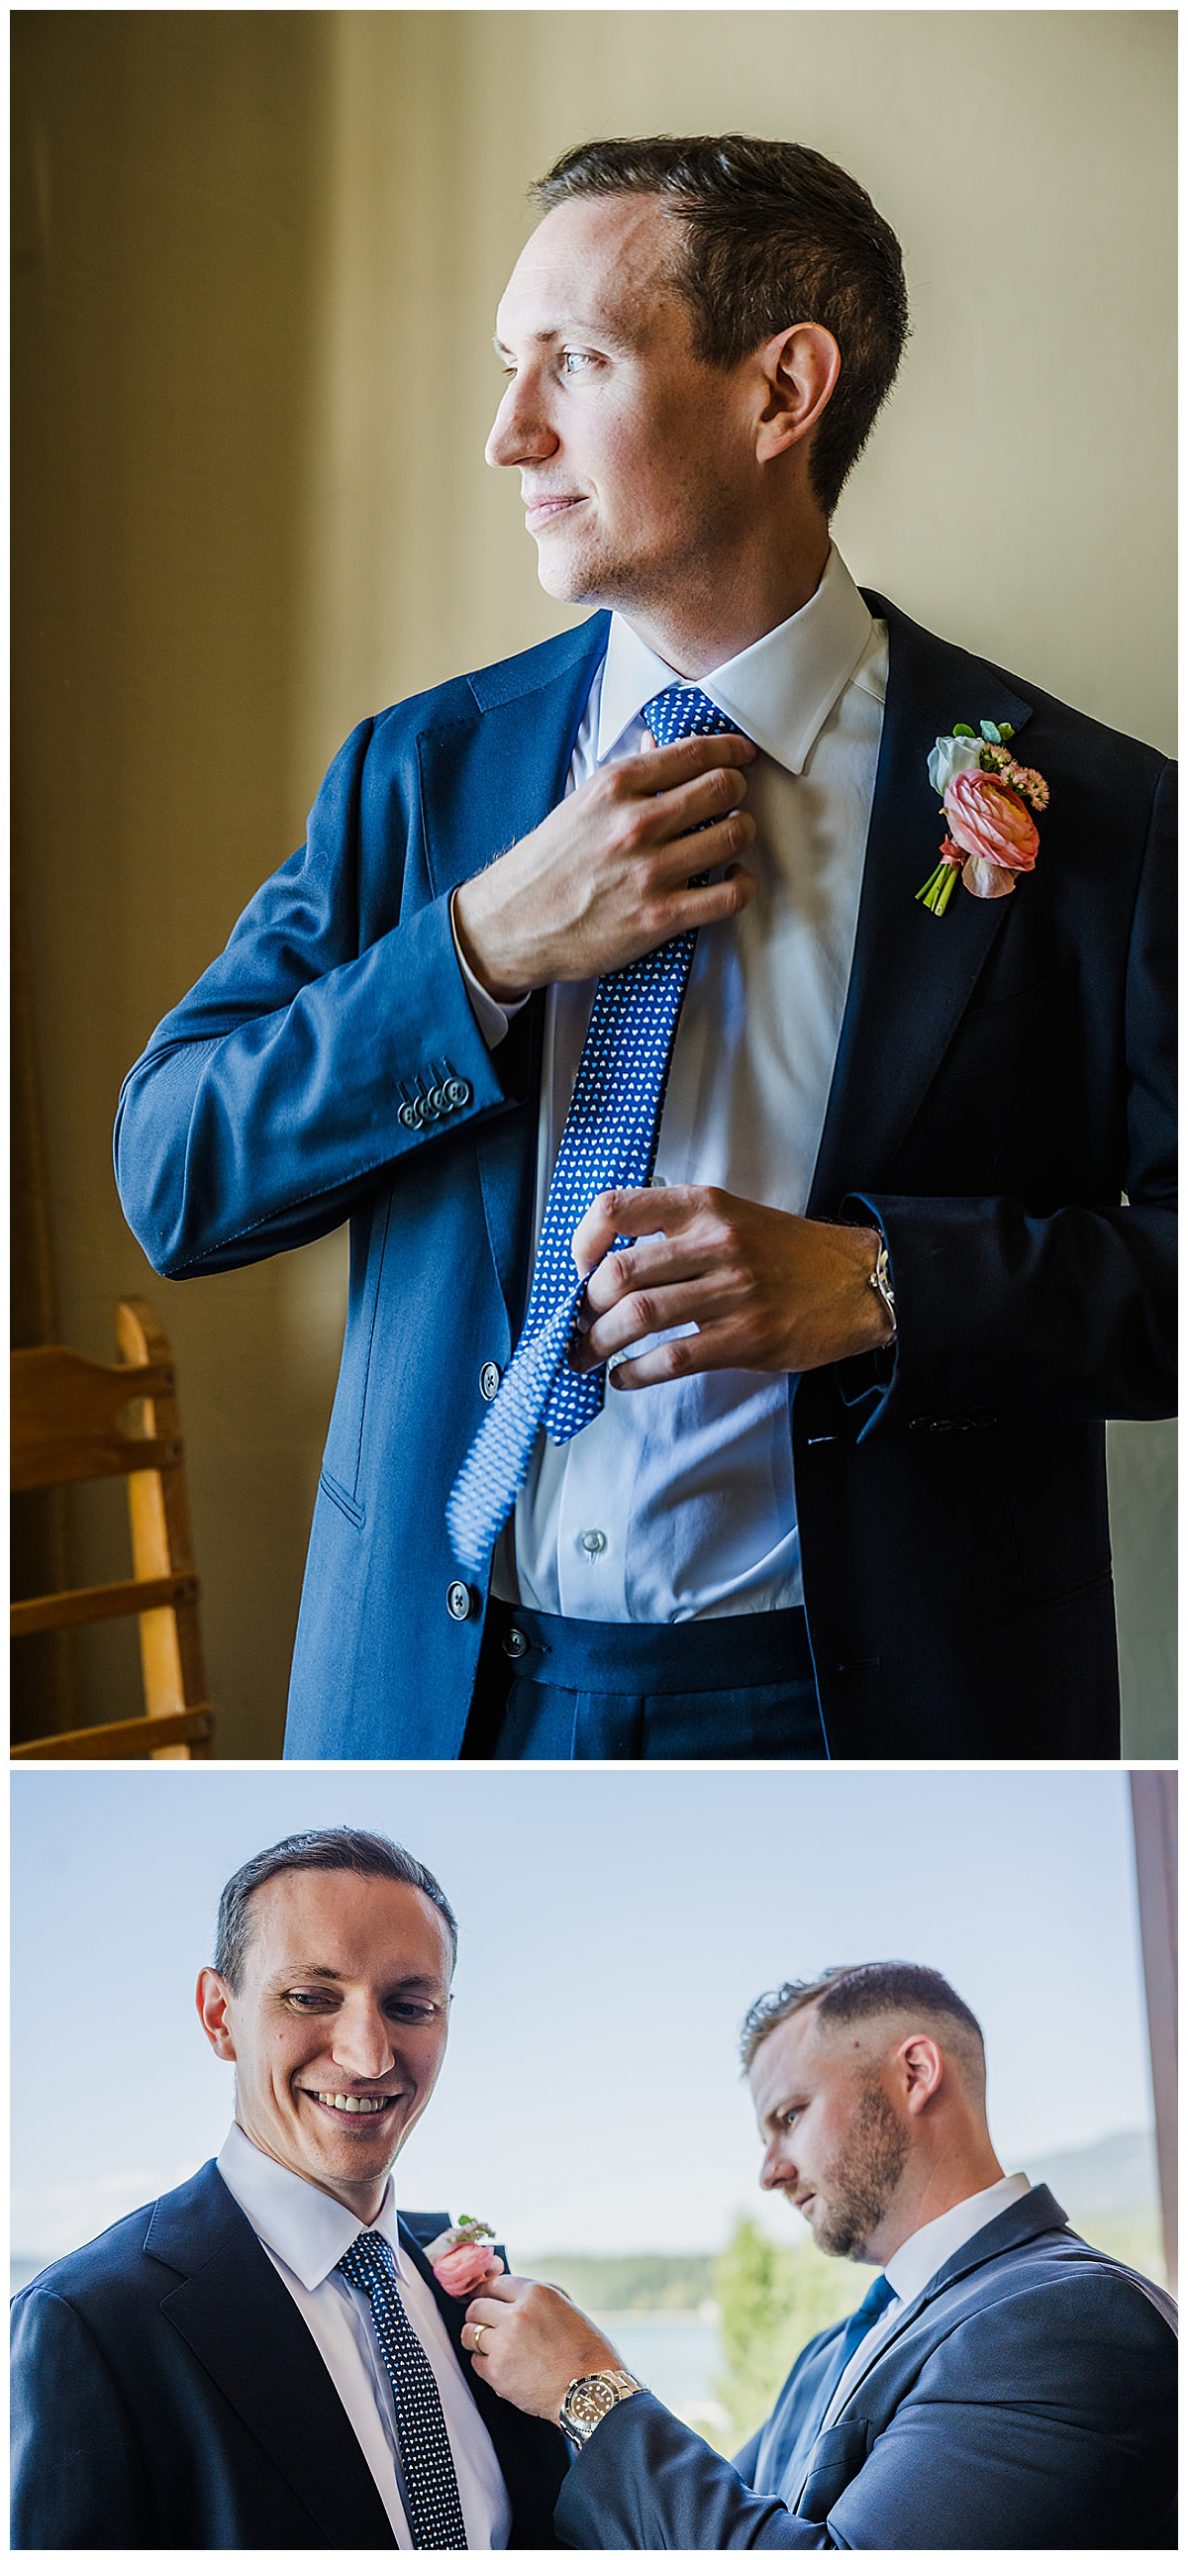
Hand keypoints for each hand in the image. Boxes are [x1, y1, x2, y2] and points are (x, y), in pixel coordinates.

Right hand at [452, 732, 757, 999]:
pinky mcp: (660, 917)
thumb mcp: (579, 805)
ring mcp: (649, 871)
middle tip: (734, 799)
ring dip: (742, 832)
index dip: (730, 751)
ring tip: (732, 837)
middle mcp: (635, 823)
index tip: (741, 756)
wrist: (511, 925)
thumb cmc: (545, 866)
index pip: (694, 753)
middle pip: (723, 789)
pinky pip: (730, 895)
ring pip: (733, 835)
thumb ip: (627, 778)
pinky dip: (743, 884)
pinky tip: (734, 879)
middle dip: (738, 790)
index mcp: (614, 786)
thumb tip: (659, 745)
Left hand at [461, 2275, 624, 2422]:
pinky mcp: (497, 2373)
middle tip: (487, 2325)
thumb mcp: (565, 2307)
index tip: (486, 2301)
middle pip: (476, 2307)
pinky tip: (502, 2366)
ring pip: (470, 2333)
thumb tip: (505, 2293)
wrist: (591, 2391)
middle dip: (480, 2316)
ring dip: (477, 2339)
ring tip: (493, 2347)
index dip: (488, 2294)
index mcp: (535, 2294)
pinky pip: (476, 2362)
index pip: (493, 2284)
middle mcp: (517, 2315)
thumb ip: (534, 2297)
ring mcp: (504, 2344)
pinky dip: (485, 2364)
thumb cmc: (585, 2351)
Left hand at [571, 1186, 892, 1381]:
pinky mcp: (746, 1338)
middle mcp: (714, 1243)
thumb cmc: (787, 1255)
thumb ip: (677, 1232)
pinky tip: (626, 1376)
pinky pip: (671, 1358)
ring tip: (590, 1356)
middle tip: (580, 1325)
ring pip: (638, 1317)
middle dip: (585, 1309)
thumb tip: (609, 1267)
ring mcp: (731, 1292)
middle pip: (618, 1273)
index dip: (582, 1241)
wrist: (859, 1282)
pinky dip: (636, 1373)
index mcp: (704, 1207)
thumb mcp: (732, 1218)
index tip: (578, 1268)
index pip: (617, 1208)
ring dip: (600, 1344)